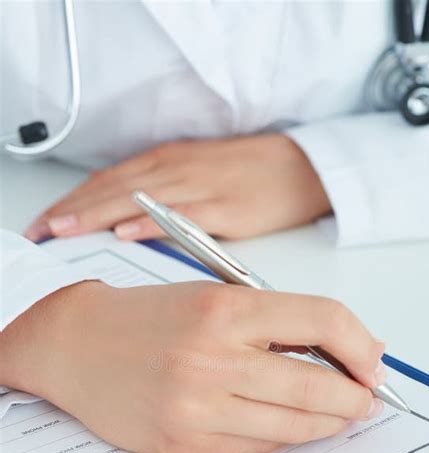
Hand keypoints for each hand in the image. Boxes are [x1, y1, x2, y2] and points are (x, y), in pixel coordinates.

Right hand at [0, 281, 384, 452]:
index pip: (322, 321)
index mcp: (224, 310)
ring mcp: (195, 408)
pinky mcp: (182, 445)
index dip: (360, 346)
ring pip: (291, 428)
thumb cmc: (148, 318)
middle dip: (355, 399)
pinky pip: (255, 449)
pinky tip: (289, 427)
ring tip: (337, 416)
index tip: (371, 363)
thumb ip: (274, 323)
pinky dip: (283, 439)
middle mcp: (211, 359)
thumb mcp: (212, 298)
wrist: (75, 345)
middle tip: (365, 400)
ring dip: (327, 424)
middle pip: (315, 387)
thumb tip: (341, 352)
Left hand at [25, 134, 330, 241]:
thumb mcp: (195, 176)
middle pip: (115, 188)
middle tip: (42, 233)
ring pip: (140, 199)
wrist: (302, 169)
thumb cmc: (247, 176)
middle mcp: (177, 168)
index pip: (108, 181)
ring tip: (67, 232)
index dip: (73, 201)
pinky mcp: (225, 208)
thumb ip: (159, 192)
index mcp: (167, 161)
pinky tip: (128, 232)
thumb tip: (121, 216)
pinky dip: (153, 222)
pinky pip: (183, 215)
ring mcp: (200, 187)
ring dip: (99, 215)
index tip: (45, 223)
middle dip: (74, 211)